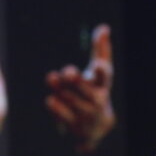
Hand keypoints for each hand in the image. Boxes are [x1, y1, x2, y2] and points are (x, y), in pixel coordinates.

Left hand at [45, 24, 115, 153]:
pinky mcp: (74, 124)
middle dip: (75, 80)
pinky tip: (50, 99)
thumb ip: (101, 50)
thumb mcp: (100, 73)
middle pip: (85, 88)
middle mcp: (96, 99)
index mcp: (103, 84)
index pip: (105, 76)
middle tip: (68, 72)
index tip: (98, 65)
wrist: (95, 127)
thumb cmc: (95, 90)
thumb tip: (104, 27)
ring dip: (61, 89)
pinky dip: (56, 107)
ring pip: (71, 99)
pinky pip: (62, 114)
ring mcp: (85, 113)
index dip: (102, 71)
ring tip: (52, 78)